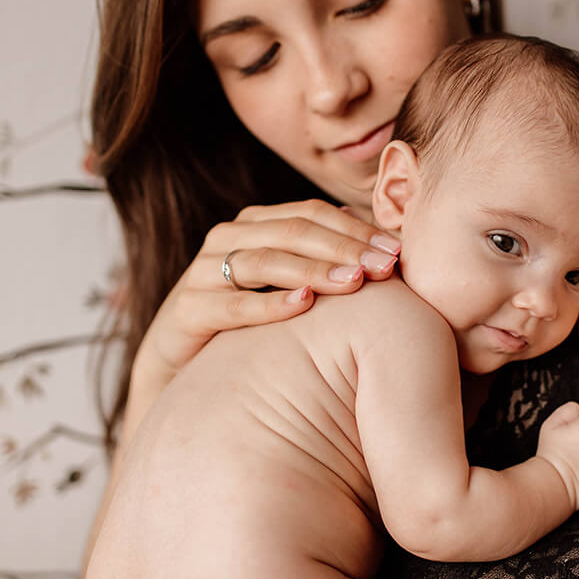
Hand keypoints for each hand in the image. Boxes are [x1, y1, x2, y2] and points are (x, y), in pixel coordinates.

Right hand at [137, 199, 400, 388]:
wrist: (181, 365)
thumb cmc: (251, 323)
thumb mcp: (290, 287)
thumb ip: (327, 261)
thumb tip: (387, 247)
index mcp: (255, 224)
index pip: (312, 213)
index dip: (356, 229)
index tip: (397, 250)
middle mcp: (227, 239)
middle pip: (293, 231)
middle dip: (345, 248)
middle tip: (386, 267)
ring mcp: (203, 272)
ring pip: (264, 261)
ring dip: (314, 271)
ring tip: (355, 284)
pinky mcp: (188, 309)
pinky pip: (232, 303)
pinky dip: (269, 304)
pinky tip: (304, 305)